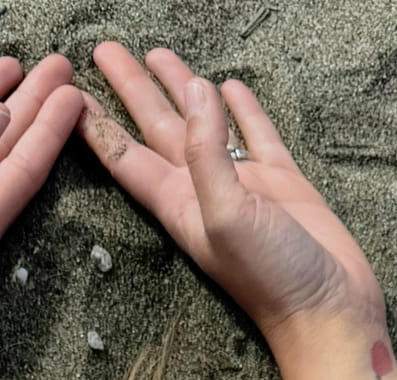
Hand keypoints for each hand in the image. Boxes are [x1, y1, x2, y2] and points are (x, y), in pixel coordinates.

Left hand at [78, 44, 386, 354]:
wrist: (328, 311)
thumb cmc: (272, 278)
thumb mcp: (227, 215)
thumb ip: (206, 152)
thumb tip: (196, 92)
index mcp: (179, 203)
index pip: (126, 155)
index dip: (98, 124)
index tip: (69, 94)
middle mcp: (203, 191)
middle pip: (157, 128)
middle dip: (130, 90)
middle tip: (105, 51)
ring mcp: (243, 184)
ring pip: (204, 124)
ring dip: (181, 91)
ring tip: (160, 55)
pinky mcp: (281, 182)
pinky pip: (255, 134)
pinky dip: (241, 109)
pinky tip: (229, 86)